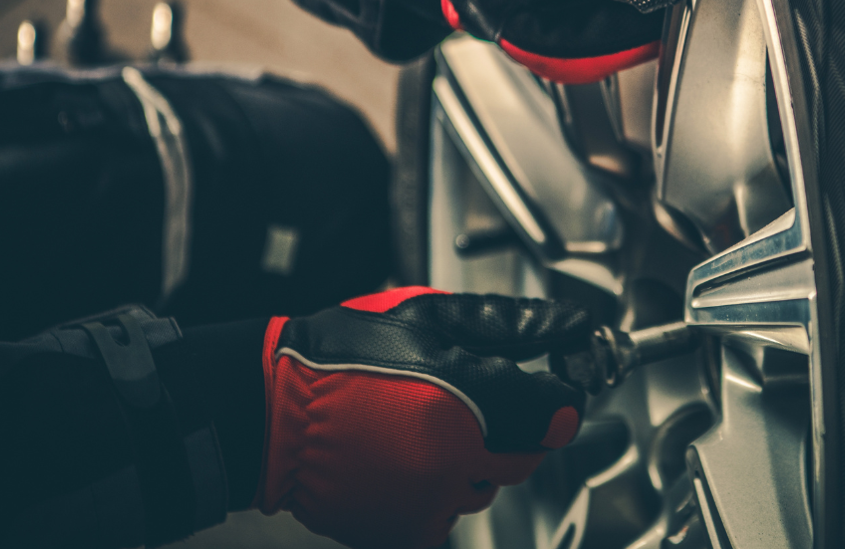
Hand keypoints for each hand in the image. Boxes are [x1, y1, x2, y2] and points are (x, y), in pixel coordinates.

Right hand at [256, 287, 592, 548]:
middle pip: (526, 456)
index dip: (558, 400)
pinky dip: (437, 495)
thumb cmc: (345, 354)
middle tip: (473, 404)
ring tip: (424, 428)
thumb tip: (569, 325)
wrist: (275, 408)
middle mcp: (459, 456)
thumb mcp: (431, 316)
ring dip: (472, 463)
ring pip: (486, 488)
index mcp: (470, 395)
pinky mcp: (405, 530)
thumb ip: (508, 324)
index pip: (558, 414)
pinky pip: (446, 519)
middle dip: (513, 430)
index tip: (549, 391)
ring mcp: (432, 500)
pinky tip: (406, 462)